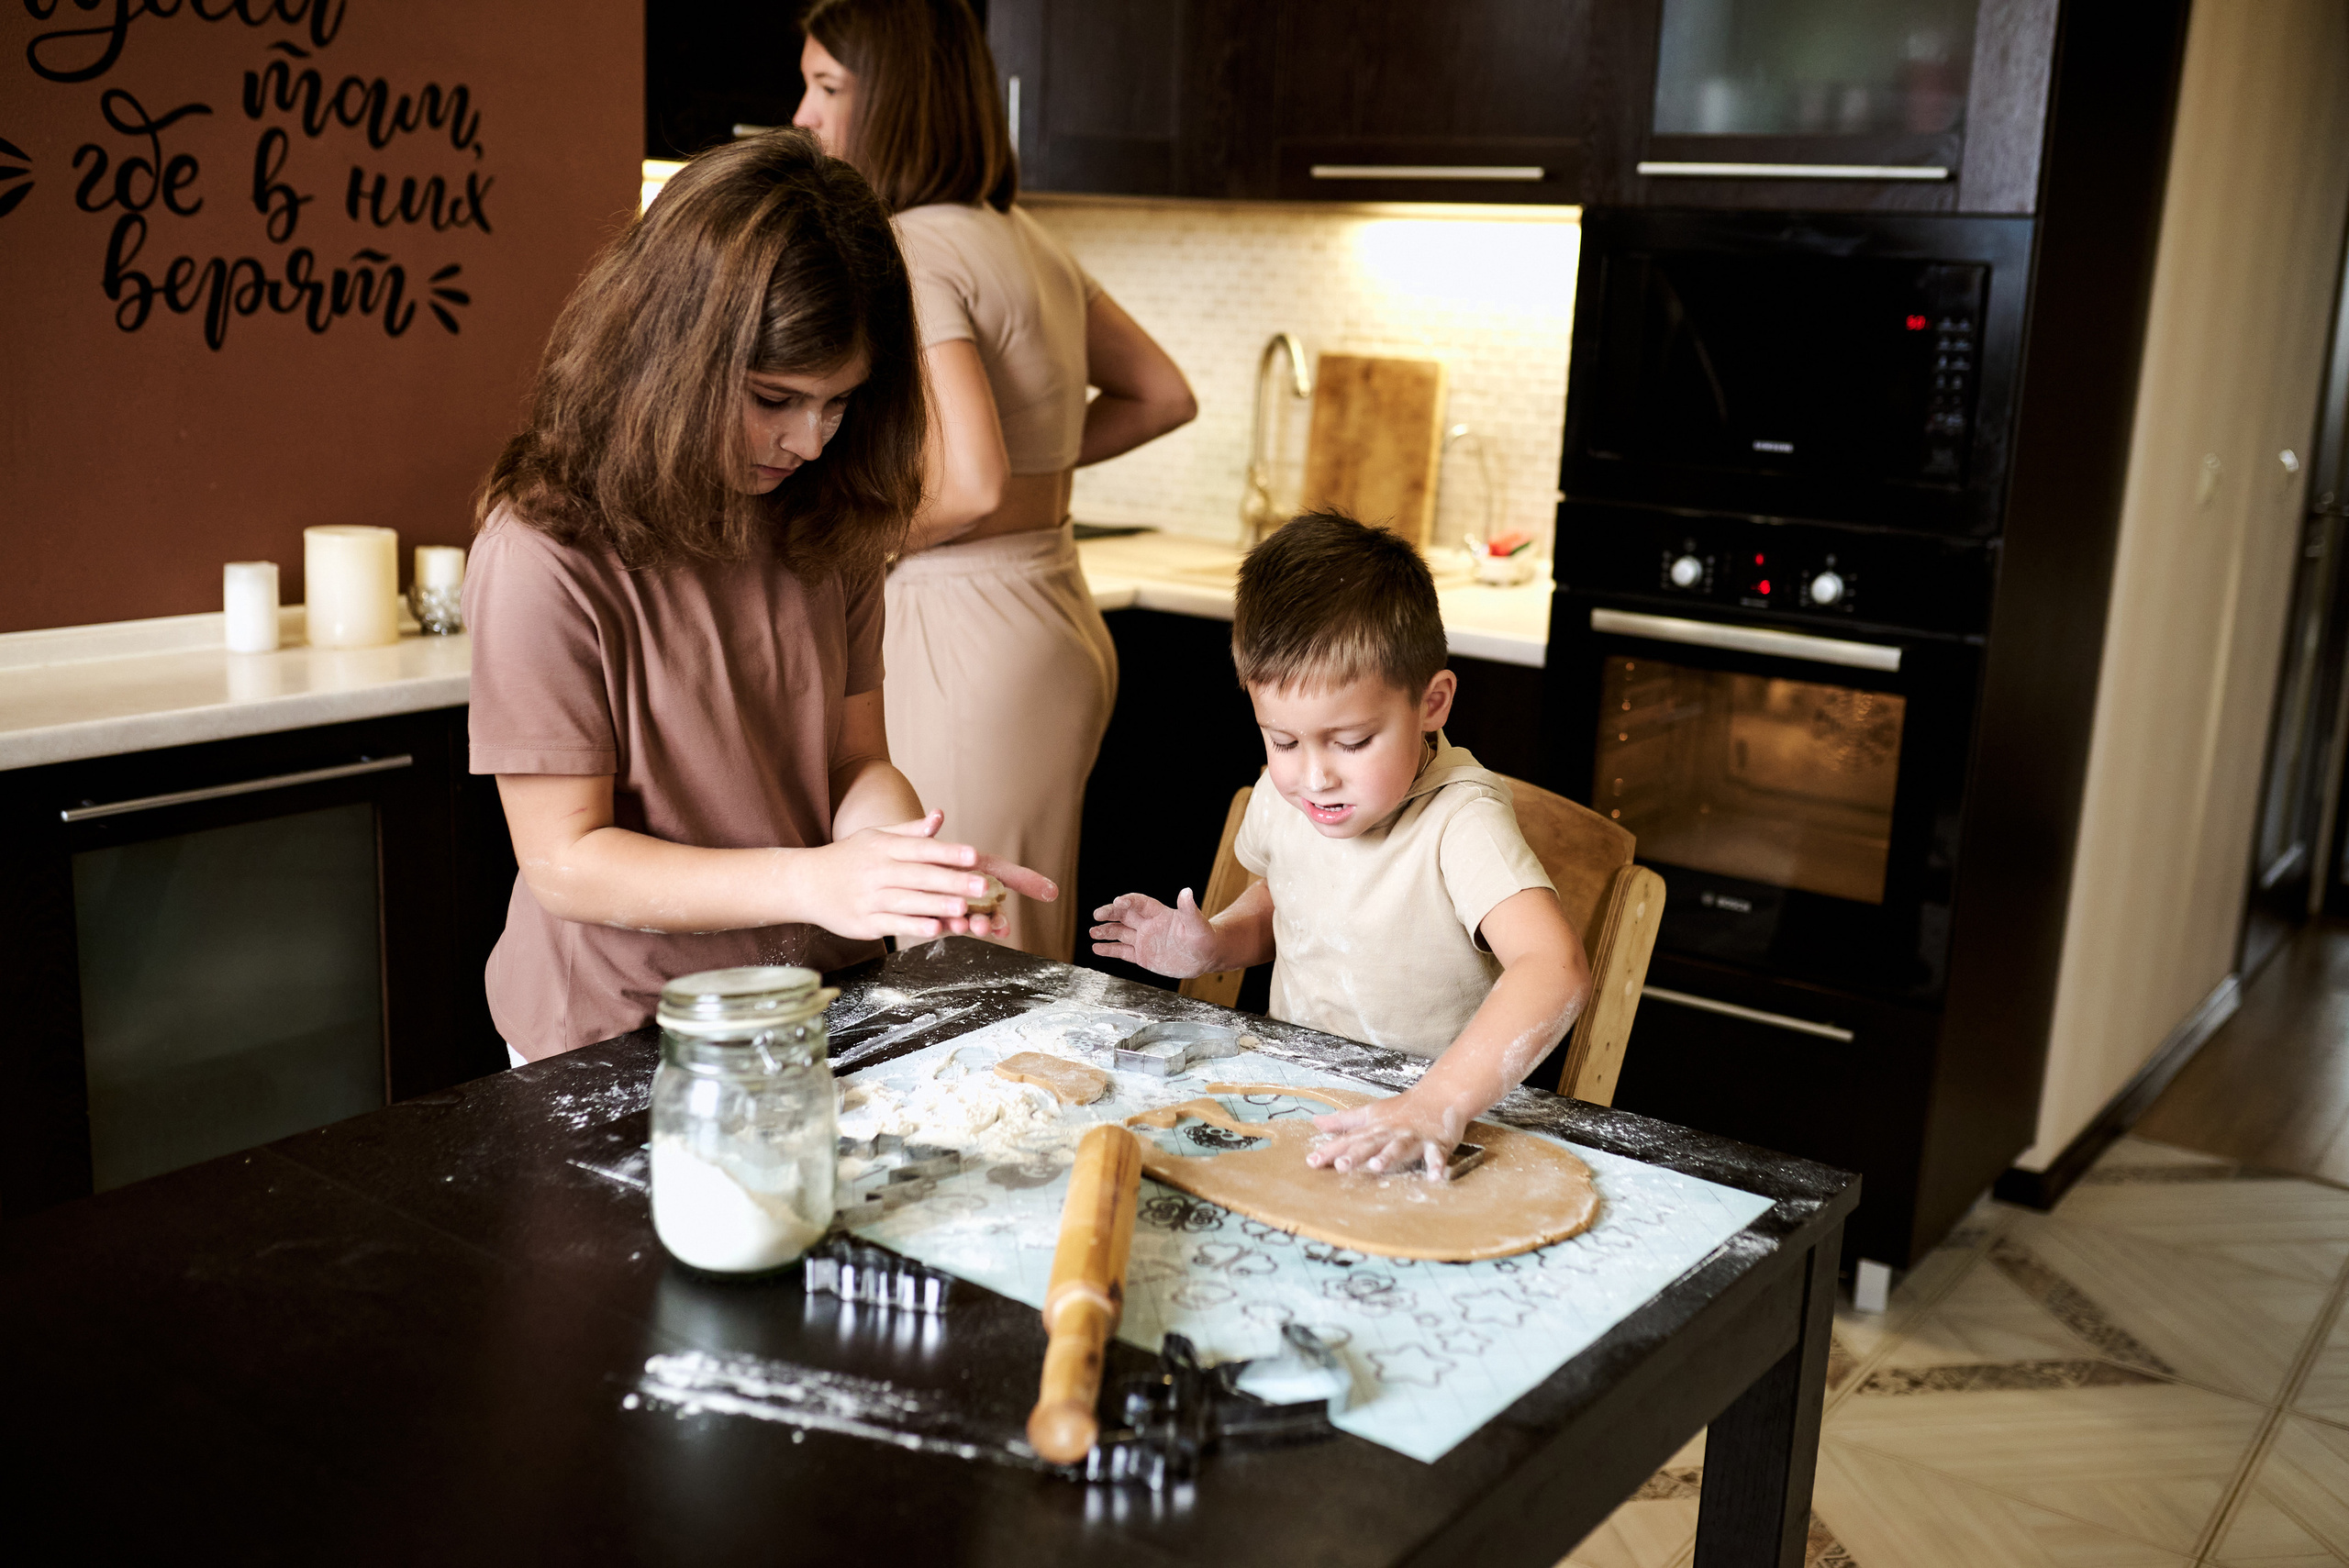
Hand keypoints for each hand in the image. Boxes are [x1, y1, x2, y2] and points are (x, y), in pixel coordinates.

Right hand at [801, 811, 1051, 941]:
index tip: (974, 855)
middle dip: (953, 881)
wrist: (805, 883)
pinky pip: (893, 924)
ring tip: (965, 909)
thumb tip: (940, 816)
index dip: (948, 851)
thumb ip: (910, 831)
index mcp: (883, 847)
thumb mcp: (875, 837)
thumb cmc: (849, 858)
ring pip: (909, 902)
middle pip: (919, 876)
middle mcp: (877, 871)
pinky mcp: (864, 922)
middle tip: (983, 886)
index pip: (920, 848)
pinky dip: (915, 926)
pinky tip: (936, 928)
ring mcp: (869, 898)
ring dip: (938, 905)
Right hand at [1089, 888, 1220, 977]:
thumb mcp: (1197, 924)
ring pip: (1120, 933)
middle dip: (1110, 914)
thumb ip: (1189, 909)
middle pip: (1124, 915)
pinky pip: (1123, 952)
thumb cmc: (1204, 937)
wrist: (1206, 956)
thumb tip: (1186, 892)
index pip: (1140, 903)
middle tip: (1097, 915)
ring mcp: (1144, 940)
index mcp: (1160, 914)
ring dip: (1106, 931)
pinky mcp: (1143, 956)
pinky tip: (1096, 948)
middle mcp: (1148, 925)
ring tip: (1092, 932)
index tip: (1118, 902)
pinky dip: (1109, 950)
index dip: (1128, 901)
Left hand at [1305, 1088, 1472, 1180]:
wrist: (1440, 1095)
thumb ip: (1344, 1122)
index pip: (1349, 1140)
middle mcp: (1391, 1132)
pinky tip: (1435, 1178)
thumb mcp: (1370, 1113)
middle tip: (1341, 1165)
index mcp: (1374, 1128)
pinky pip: (1436, 1155)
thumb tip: (1315, 1122)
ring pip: (1399, 1147)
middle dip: (1356, 1154)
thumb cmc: (1402, 1109)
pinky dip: (1436, 1166)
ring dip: (1389, 1156)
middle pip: (1371, 1143)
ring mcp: (1413, 1137)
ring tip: (1377, 1167)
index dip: (1330, 1150)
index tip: (1312, 1162)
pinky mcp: (1436, 1143)